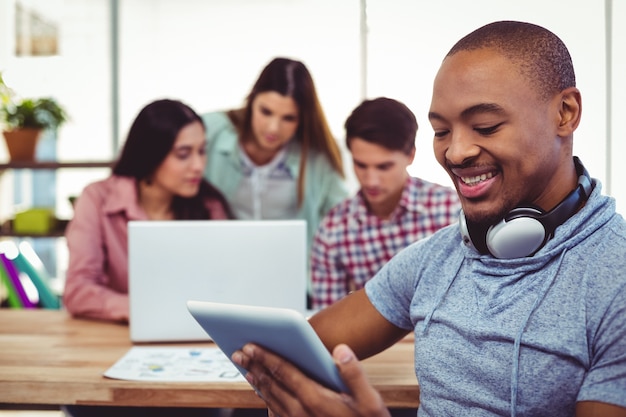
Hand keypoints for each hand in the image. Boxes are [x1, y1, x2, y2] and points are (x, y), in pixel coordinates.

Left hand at [232, 343, 390, 416]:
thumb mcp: (371, 402)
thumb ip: (354, 374)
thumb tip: (340, 349)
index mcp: (315, 399)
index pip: (284, 372)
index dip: (266, 356)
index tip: (250, 345)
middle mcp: (301, 412)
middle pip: (271, 384)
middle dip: (254, 366)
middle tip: (239, 352)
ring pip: (271, 399)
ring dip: (257, 381)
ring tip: (246, 368)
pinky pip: (277, 412)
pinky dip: (266, 399)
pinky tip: (263, 394)